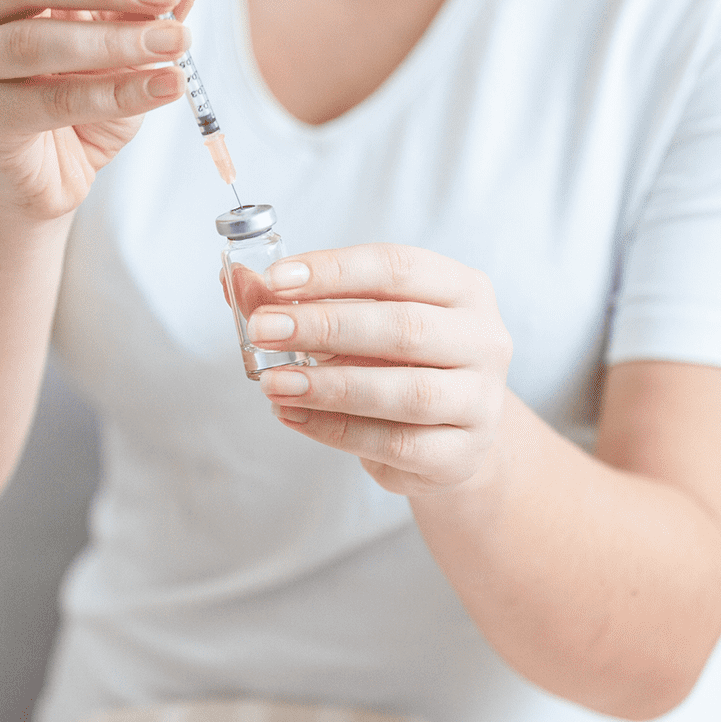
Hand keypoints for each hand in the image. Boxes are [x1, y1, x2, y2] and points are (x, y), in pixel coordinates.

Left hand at [249, 245, 512, 495]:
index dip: (334, 270)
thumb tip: (236, 281)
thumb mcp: (352, 322)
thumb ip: (296, 301)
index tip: (275, 279)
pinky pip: (395, 442)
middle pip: (403, 327)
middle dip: (324, 326)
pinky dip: (336, 429)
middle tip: (263, 329)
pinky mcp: (460, 454)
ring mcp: (480, 401)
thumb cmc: (394, 363)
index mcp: (462, 288)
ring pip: (405, 392)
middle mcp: (484, 339)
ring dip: (329, 385)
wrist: (447, 436)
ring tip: (273, 382)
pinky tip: (293, 415)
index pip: (397, 267)